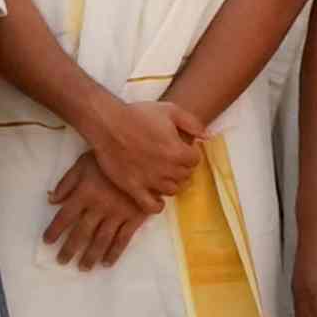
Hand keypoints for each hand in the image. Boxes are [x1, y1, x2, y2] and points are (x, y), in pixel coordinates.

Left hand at [42, 153, 152, 269]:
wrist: (143, 154)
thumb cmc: (109, 157)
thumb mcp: (83, 163)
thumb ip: (67, 182)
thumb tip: (51, 200)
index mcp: (85, 193)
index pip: (64, 217)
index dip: (54, 230)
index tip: (47, 242)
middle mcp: (99, 207)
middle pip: (81, 233)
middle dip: (70, 249)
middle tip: (62, 261)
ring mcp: (118, 214)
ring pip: (101, 240)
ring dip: (90, 256)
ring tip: (83, 267)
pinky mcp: (134, 218)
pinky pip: (123, 239)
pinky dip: (114, 253)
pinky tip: (107, 263)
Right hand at [82, 96, 203, 212]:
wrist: (108, 124)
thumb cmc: (138, 114)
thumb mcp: (170, 110)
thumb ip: (193, 123)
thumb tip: (208, 137)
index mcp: (177, 151)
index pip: (195, 160)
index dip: (190, 154)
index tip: (182, 149)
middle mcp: (166, 169)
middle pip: (185, 176)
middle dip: (182, 168)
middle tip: (172, 160)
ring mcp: (150, 180)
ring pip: (172, 191)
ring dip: (171, 183)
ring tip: (164, 174)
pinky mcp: (133, 188)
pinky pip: (151, 206)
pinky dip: (157, 205)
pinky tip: (156, 197)